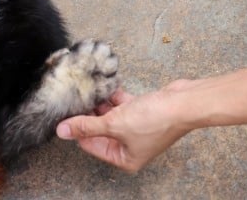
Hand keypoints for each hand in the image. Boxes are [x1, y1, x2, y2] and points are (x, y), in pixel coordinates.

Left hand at [56, 82, 194, 171]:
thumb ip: (87, 126)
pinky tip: (109, 86)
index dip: (78, 129)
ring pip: (111, 116)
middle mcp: (131, 147)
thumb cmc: (155, 120)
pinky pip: (123, 106)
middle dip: (90, 114)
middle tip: (76, 98)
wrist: (184, 103)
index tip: (65, 113)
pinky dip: (116, 97)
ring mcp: (137, 129)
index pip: (91, 145)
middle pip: (101, 130)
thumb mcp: (114, 124)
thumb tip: (62, 131)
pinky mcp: (144, 112)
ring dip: (102, 103)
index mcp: (124, 159)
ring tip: (90, 89)